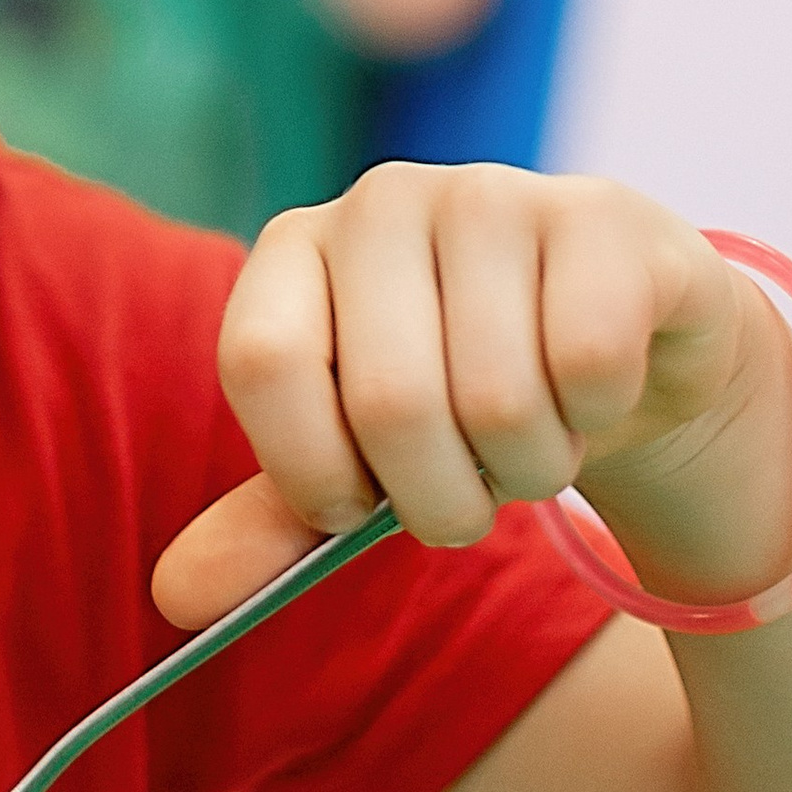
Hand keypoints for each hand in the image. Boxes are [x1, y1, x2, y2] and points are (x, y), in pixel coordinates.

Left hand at [154, 162, 790, 633]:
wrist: (613, 349)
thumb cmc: (458, 405)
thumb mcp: (356, 463)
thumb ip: (269, 524)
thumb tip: (178, 597)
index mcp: (294, 247)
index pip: (261, 363)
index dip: (311, 469)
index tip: (354, 508)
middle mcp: (382, 201)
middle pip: (390, 403)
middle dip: (440, 499)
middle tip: (468, 490)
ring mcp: (493, 194)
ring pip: (498, 402)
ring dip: (528, 469)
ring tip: (531, 436)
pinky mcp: (601, 217)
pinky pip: (588, 366)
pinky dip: (594, 417)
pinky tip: (590, 389)